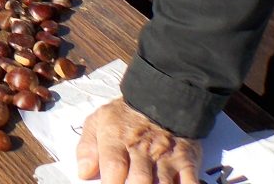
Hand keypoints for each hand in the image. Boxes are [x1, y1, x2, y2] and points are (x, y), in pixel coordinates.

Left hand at [76, 98, 201, 183]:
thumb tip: (83, 173)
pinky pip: (190, 183)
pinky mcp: (186, 162)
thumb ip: (87, 147)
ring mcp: (166, 157)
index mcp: (117, 139)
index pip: (113, 167)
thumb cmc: (124, 116)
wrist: (161, 98)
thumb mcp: (98, 121)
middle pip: (140, 180)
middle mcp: (142, 150)